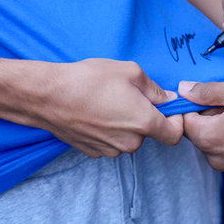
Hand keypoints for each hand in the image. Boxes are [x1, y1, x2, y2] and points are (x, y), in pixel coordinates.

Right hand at [29, 58, 184, 157]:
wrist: (47, 96)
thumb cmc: (88, 80)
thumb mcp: (130, 72)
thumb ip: (155, 89)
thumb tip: (168, 99)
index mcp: (143, 123)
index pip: (175, 135)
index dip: (175, 121)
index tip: (167, 108)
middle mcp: (129, 142)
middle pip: (149, 134)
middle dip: (145, 117)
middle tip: (129, 96)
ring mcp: (109, 150)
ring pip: (128, 138)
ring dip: (125, 124)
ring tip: (107, 102)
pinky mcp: (92, 151)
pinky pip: (110, 142)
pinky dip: (108, 130)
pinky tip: (95, 112)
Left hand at [180, 77, 223, 170]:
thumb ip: (208, 90)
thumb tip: (184, 89)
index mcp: (208, 138)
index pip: (184, 119)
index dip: (191, 101)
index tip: (206, 90)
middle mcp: (215, 157)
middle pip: (198, 129)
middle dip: (208, 111)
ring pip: (215, 136)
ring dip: (223, 120)